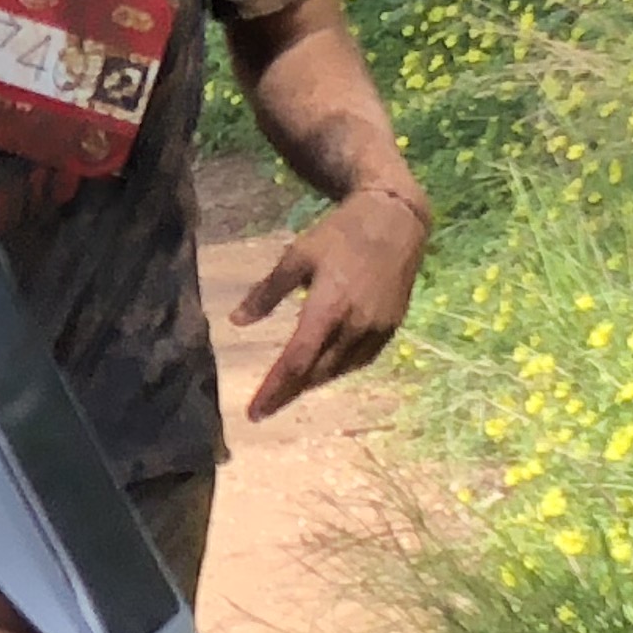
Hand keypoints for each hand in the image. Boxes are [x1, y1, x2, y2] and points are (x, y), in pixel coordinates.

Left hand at [232, 188, 426, 420]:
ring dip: (313, 382)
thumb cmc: (339, 234)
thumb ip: (266, 293)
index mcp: (328, 308)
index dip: (274, 388)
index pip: (296, 360)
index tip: (254, 412)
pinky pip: (362, 358)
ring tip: (288, 392)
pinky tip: (323, 371)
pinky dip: (339, 369)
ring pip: (340, 368)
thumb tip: (237, 321)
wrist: (395, 221)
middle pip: (317, 371)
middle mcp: (356, 324)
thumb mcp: (295, 257)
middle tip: (264, 409)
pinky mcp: (393, 325)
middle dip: (289, 392)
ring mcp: (378, 327)